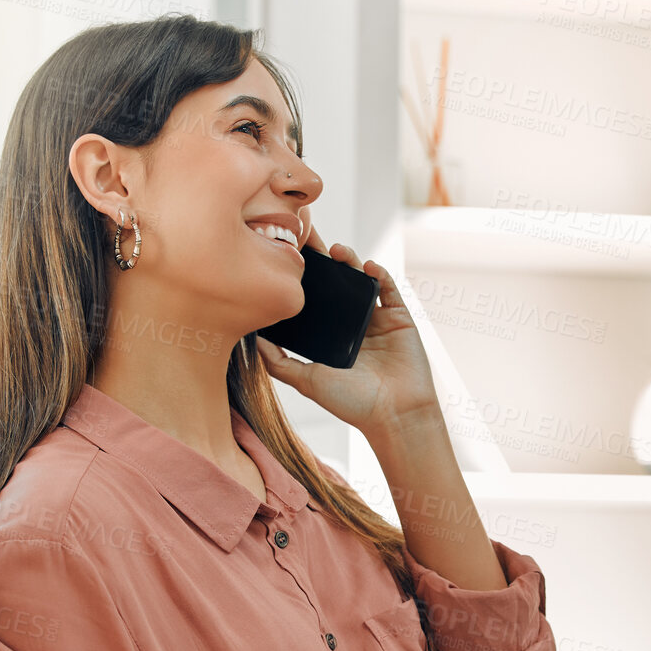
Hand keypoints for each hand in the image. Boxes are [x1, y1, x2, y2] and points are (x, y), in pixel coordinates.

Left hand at [253, 224, 439, 441]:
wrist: (395, 416)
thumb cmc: (352, 404)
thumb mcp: (306, 381)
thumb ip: (278, 362)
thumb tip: (251, 338)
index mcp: (330, 336)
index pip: (312, 298)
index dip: (300, 277)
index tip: (285, 254)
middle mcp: (351, 324)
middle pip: (335, 282)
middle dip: (322, 258)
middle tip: (308, 235)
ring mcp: (376, 318)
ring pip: (360, 279)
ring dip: (350, 261)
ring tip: (338, 251)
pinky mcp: (399, 317)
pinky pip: (390, 288)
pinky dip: (379, 273)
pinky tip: (367, 266)